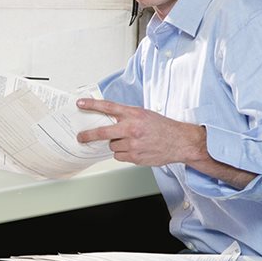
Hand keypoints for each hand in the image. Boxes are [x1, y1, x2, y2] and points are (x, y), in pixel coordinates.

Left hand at [75, 98, 206, 166]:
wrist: (181, 142)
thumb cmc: (163, 127)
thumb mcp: (144, 114)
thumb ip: (126, 116)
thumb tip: (107, 119)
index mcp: (133, 114)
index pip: (108, 107)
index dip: (91, 105)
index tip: (80, 103)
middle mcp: (131, 128)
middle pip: (102, 132)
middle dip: (88, 135)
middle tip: (81, 137)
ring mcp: (133, 144)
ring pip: (111, 146)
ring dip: (116, 144)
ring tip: (131, 142)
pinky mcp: (135, 157)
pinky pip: (119, 156)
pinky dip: (123, 153)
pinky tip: (134, 149)